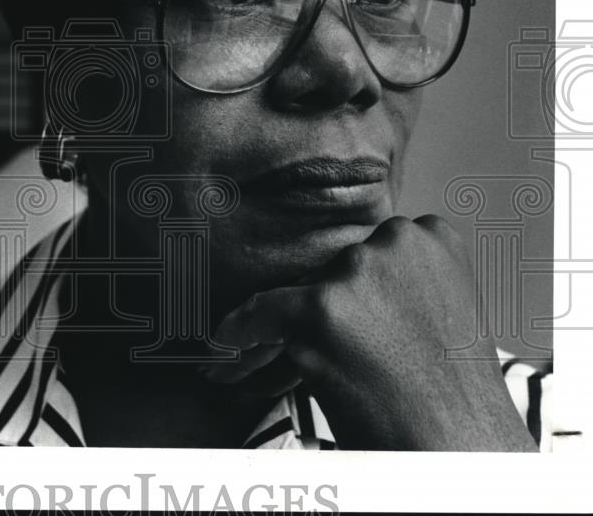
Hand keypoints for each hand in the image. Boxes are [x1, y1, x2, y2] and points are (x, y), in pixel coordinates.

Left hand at [203, 215, 537, 450]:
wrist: (461, 449)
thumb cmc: (453, 396)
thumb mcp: (443, 314)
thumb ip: (397, 284)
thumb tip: (339, 283)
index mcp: (434, 237)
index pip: (374, 249)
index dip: (363, 290)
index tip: (355, 315)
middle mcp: (397, 242)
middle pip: (335, 268)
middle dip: (333, 308)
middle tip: (353, 356)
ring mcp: (357, 272)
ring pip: (304, 291)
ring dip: (303, 328)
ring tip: (335, 371)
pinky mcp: (321, 307)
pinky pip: (261, 311)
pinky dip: (241, 330)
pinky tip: (226, 345)